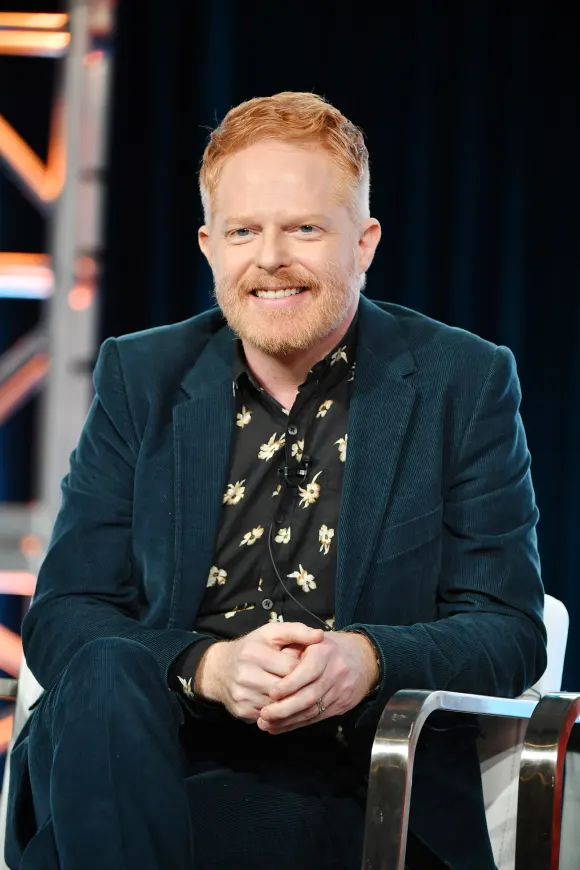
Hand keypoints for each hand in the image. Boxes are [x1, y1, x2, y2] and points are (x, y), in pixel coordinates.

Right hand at [195, 622, 323, 721]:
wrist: (220, 669)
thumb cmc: (252, 648)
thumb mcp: (271, 633)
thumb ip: (297, 631)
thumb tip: (320, 635)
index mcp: (254, 653)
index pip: (291, 668)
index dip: (303, 668)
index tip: (305, 666)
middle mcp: (245, 675)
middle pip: (286, 688)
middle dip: (298, 685)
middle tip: (303, 681)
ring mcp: (242, 695)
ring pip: (279, 705)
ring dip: (290, 700)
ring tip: (294, 691)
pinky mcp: (242, 711)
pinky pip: (270, 716)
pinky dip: (279, 710)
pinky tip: (282, 702)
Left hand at [257, 631, 378, 733]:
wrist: (364, 657)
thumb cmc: (328, 646)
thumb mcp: (311, 638)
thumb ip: (293, 648)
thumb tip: (273, 666)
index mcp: (326, 652)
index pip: (308, 671)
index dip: (289, 684)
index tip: (271, 693)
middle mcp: (336, 672)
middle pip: (310, 696)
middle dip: (284, 709)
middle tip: (264, 714)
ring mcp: (341, 691)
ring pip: (313, 711)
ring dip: (287, 721)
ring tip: (266, 724)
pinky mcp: (341, 706)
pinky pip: (317, 718)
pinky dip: (296, 724)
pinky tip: (280, 726)